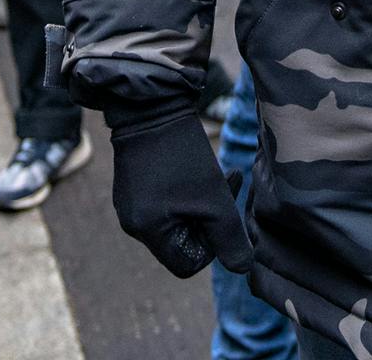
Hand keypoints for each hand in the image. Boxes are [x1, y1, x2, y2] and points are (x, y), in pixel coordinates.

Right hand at [108, 111, 251, 278]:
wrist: (152, 103)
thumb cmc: (183, 154)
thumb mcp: (214, 201)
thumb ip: (231, 240)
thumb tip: (242, 267)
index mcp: (146, 231)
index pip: (187, 265)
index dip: (212, 247)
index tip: (221, 213)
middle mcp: (132, 223)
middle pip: (181, 242)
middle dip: (208, 220)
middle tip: (223, 188)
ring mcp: (129, 203)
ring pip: (175, 221)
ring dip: (200, 204)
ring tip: (213, 174)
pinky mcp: (132, 184)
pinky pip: (163, 204)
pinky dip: (185, 193)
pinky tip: (193, 167)